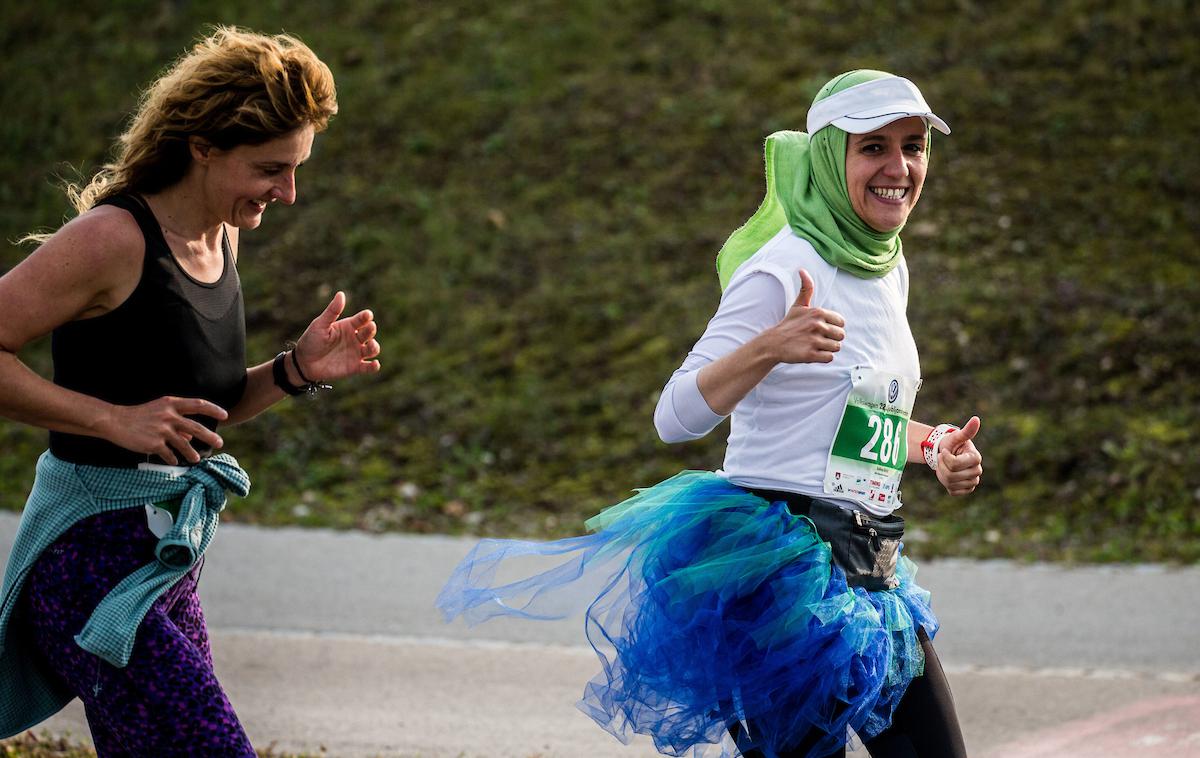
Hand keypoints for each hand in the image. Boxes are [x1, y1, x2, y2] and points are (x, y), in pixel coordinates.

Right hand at [106, 397, 227, 464]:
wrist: (115, 421)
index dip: (213, 409)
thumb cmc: (138, 416)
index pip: (198, 404)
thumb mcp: (159, 413)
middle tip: (219, 443)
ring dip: (192, 453)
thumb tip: (190, 437)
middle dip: (210, 436)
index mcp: (171, 404)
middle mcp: (168, 416)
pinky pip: (169, 454)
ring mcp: (162, 430)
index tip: (225, 415)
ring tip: (196, 459)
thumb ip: (176, 422)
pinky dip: (173, 458)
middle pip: (196, 427)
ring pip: (184, 444)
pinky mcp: (154, 443)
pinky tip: (175, 461)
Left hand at [293, 291, 380, 382]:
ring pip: (373, 349)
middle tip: (369, 329)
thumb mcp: (320, 324)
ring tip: (370, 346)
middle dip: (371, 330)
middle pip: (369, 332)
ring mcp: (356, 353)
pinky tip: (375, 364)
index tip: (367, 315)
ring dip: (375, 347)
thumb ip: (332, 311)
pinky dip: (374, 366)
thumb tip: (341, 293)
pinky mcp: (355, 367)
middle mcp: (355, 338)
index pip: (362, 319)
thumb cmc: (311, 340)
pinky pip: (368, 367)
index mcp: (348, 326)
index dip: (366, 316)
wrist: (304, 363)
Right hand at [767, 269, 845, 363]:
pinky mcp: (811, 355)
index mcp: (818, 312)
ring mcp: (814, 340)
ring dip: (827, 348)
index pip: (841, 323)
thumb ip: (806, 288)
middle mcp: (817, 325)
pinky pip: (829, 358)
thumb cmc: (789, 324)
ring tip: (815, 346)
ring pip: (836, 347)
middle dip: (831, 339)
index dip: (833, 327)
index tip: (821, 329)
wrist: (773, 343)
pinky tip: (813, 353)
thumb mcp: (798, 305)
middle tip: (818, 339)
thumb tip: (802, 270)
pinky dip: (823, 357)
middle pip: (841, 336)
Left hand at [936, 416, 982, 495]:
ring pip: (950, 484)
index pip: (955, 464)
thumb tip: (976, 419)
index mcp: (976, 458)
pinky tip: (948, 475)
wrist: (948, 454)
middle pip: (951, 475)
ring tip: (944, 466)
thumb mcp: (956, 436)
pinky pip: (952, 491)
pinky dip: (946, 484)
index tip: (944, 451)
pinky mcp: (968, 490)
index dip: (945, 458)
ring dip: (942, 474)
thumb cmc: (952, 444)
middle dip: (941, 466)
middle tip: (942, 459)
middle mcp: (977, 471)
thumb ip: (966, 431)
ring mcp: (973, 481)